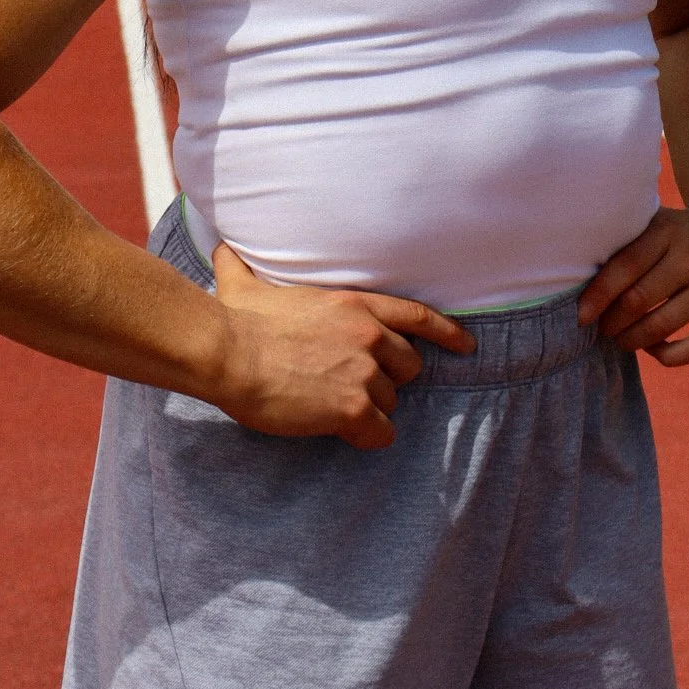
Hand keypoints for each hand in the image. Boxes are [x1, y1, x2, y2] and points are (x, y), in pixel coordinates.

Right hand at [208, 243, 473, 450]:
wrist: (229, 353)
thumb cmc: (234, 320)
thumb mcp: (244, 284)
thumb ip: (241, 268)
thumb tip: (221, 251)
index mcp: (353, 304)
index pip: (417, 315)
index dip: (446, 333)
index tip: (466, 345)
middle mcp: (368, 334)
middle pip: (408, 366)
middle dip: (387, 378)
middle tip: (354, 386)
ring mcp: (364, 371)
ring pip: (391, 402)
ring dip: (370, 409)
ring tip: (335, 408)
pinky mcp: (354, 407)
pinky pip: (380, 432)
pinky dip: (366, 436)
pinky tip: (345, 432)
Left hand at [578, 200, 688, 366]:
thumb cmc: (683, 233)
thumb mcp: (659, 223)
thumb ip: (627, 244)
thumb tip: (578, 278)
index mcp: (668, 231)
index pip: (625, 267)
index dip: (598, 295)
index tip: (581, 315)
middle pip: (639, 299)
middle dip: (613, 321)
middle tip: (602, 329)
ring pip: (663, 325)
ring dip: (634, 339)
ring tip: (622, 339)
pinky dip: (668, 355)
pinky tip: (653, 349)